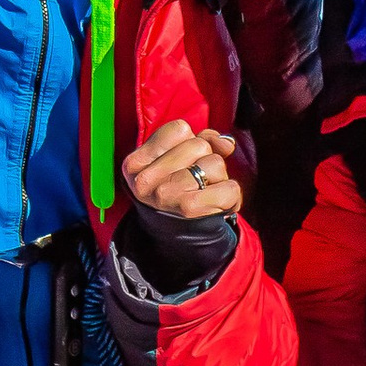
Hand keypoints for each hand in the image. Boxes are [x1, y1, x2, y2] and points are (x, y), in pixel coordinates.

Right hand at [121, 118, 246, 227]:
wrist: (174, 237)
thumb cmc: (175, 189)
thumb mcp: (175, 160)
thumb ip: (203, 139)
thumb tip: (227, 143)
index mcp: (135, 163)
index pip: (179, 129)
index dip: (189, 141)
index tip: (181, 162)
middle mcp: (145, 179)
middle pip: (199, 144)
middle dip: (204, 159)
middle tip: (192, 181)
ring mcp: (165, 195)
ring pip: (215, 163)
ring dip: (218, 177)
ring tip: (202, 192)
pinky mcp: (189, 209)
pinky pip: (229, 187)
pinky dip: (230, 195)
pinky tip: (215, 204)